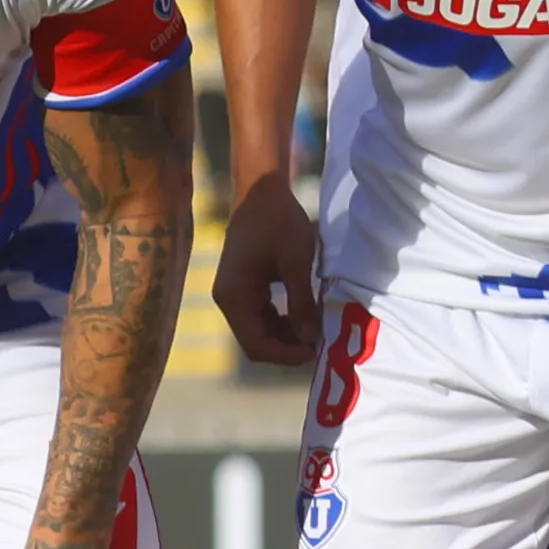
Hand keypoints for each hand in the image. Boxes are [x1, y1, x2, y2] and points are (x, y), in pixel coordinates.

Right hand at [213, 168, 322, 367]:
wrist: (262, 193)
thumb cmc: (280, 223)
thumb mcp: (297, 263)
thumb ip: (301, 303)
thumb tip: (309, 339)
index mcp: (234, 297)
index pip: (256, 344)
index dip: (285, 355)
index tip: (315, 352)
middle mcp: (228, 300)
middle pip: (255, 341)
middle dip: (287, 347)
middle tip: (320, 345)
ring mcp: (234, 294)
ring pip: (259, 330)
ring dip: (286, 336)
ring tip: (316, 331)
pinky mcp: (243, 287)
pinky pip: (261, 315)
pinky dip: (282, 321)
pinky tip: (305, 317)